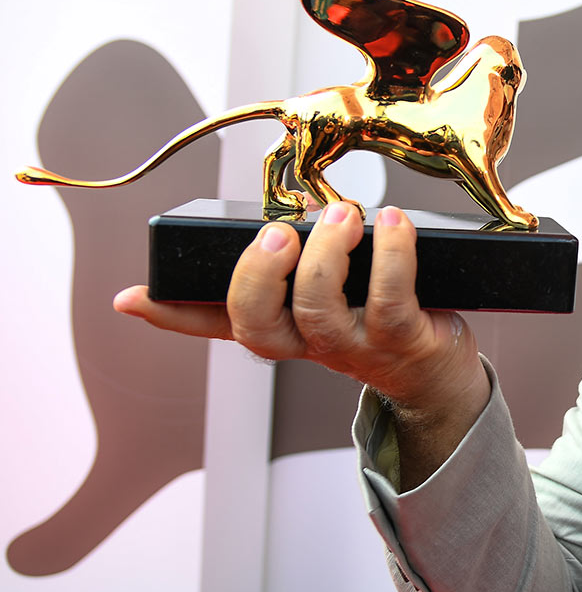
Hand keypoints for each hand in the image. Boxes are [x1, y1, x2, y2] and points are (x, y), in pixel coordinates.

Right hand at [114, 203, 490, 456]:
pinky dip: (393, 256)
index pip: (215, 325)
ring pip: (318, 308)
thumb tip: (295, 213)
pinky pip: (390, 300)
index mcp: (283, 329)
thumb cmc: (381, 322)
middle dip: (258, 274)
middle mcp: (309, 343)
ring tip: (342, 215)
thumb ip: (307, 263)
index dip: (172, 315)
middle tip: (278, 233)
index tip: (133, 297)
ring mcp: (353, 345)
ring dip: (325, 255)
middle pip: (257, 324)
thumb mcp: (335, 297)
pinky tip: (395, 223)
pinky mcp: (401, 339)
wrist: (438, 378)